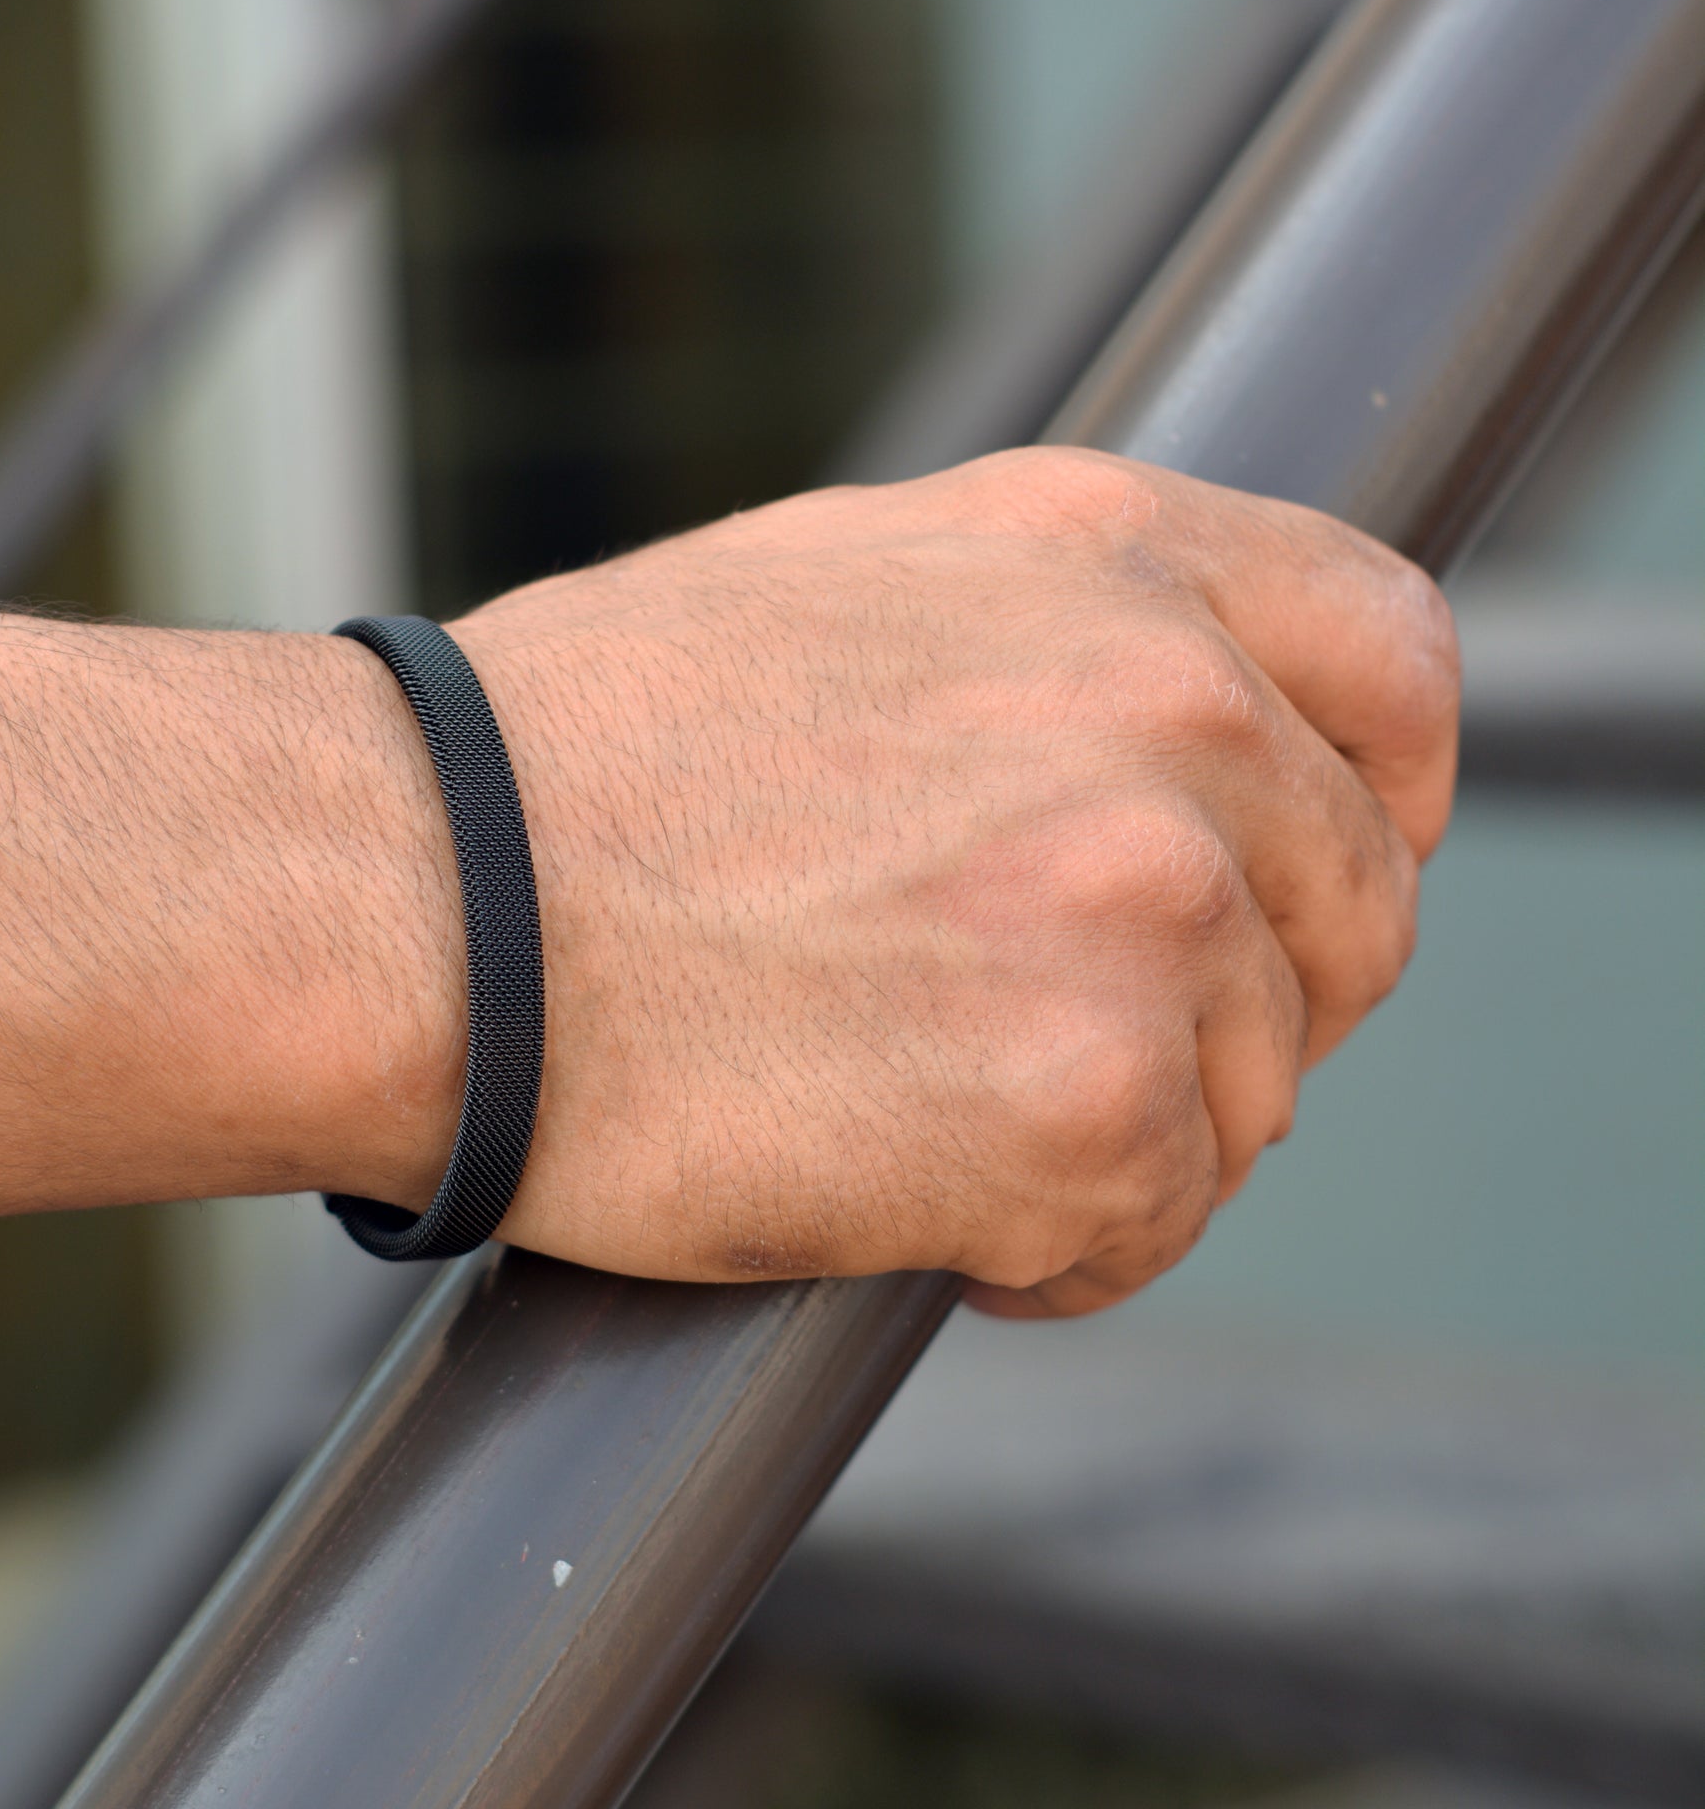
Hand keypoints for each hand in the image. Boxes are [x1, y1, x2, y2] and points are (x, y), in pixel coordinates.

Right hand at [456, 447, 1457, 1312]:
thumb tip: (1179, 720)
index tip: (1313, 882)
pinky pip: (1152, 1225)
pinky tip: (913, 1210)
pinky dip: (1052, 1254)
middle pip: (1351, 911)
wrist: (412, 897)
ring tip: (926, 1119)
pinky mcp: (1085, 1096)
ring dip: (1122, 1138)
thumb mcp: (847, 592)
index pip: (1395, 660)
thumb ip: (1048, 634)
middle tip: (1068, 1054)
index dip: (1377, 795)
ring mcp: (1140, 900)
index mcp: (1105, 554)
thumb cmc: (568, 763)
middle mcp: (1164, 702)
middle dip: (1241, 1008)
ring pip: (1253, 1090)